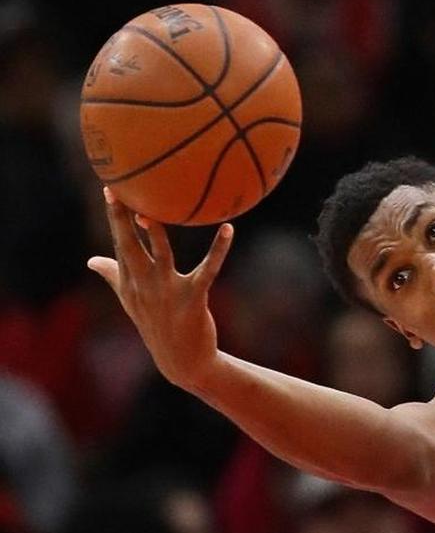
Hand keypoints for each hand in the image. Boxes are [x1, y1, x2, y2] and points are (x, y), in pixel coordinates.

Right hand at [87, 187, 233, 387]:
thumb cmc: (156, 325)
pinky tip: (228, 229)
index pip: (119, 243)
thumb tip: (90, 260)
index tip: (110, 188)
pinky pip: (208, 269)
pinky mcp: (193, 298)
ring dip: (157, 235)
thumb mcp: (130, 300)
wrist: (182, 361)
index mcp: (131, 282)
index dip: (114, 216)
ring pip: (161, 256)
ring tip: (158, 211)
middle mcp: (144, 286)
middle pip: (129, 247)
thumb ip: (113, 275)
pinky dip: (219, 249)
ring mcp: (167, 292)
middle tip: (119, 192)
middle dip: (122, 220)